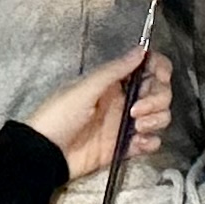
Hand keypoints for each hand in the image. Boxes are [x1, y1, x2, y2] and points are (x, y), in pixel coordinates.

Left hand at [23, 47, 172, 181]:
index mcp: (115, 81)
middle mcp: (125, 99)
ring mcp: (126, 124)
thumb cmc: (60, 114)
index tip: (160, 77)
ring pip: (159, 116)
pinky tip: (139, 143)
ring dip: (156, 119)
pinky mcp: (124, 147)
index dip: (160, 68)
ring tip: (137, 127)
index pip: (148, 68)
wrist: (44, 154)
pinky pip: (150, 142)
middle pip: (160, 91)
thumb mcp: (85, 88)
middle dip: (157, 99)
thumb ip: (115, 70)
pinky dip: (151, 142)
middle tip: (137, 111)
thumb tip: (142, 49)